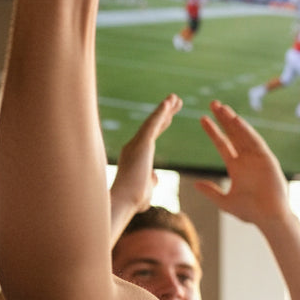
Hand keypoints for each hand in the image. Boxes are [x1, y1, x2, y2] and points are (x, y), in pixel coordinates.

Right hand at [110, 93, 180, 214]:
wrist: (123, 201)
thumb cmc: (133, 201)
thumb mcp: (146, 189)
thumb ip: (151, 182)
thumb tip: (156, 179)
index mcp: (136, 156)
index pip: (152, 136)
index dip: (162, 124)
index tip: (170, 115)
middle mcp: (134, 146)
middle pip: (153, 125)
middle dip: (165, 112)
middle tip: (176, 100)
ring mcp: (137, 144)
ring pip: (153, 122)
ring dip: (165, 109)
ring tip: (176, 98)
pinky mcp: (141, 145)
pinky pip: (152, 125)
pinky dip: (160, 113)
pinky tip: (168, 103)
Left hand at [194, 101, 289, 224]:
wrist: (270, 217)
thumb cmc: (250, 212)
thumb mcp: (226, 202)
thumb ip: (211, 192)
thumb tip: (195, 184)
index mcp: (237, 168)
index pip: (223, 144)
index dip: (213, 131)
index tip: (202, 119)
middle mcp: (247, 160)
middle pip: (233, 134)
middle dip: (223, 119)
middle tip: (213, 104)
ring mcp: (258, 158)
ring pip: (243, 134)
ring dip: (233, 120)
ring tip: (222, 107)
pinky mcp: (267, 159)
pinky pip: (255, 141)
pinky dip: (246, 130)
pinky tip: (236, 120)